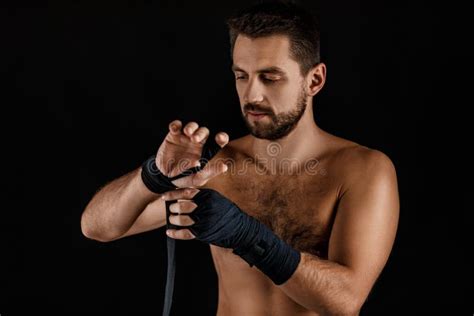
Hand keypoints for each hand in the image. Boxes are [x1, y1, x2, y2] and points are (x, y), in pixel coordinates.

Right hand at [156, 120, 228, 184]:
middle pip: (204, 132)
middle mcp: (198, 143)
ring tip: (187, 132)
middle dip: (201, 133)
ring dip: (191, 127)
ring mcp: (185, 138)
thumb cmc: (184, 178)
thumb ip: (210, 172)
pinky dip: (175, 125)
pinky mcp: (173, 135)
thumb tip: (224, 167)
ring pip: (192, 126)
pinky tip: (174, 129)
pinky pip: (176, 126)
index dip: (222, 137)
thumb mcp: (197, 179)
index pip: (218, 142)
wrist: (164, 176)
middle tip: (195, 139)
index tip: (220, 138)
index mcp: (206, 151)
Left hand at [161, 187, 300, 284]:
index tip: (165, 195)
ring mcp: (204, 221)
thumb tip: (186, 195)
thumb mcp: (218, 199)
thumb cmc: (228, 214)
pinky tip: (169, 232)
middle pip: (182, 205)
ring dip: (174, 219)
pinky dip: (175, 233)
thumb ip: (203, 197)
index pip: (187, 192)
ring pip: (182, 219)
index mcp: (209, 196)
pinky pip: (185, 233)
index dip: (173, 193)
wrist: (241, 229)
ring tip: (171, 219)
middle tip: (170, 208)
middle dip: (173, 206)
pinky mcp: (203, 233)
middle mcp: (205, 207)